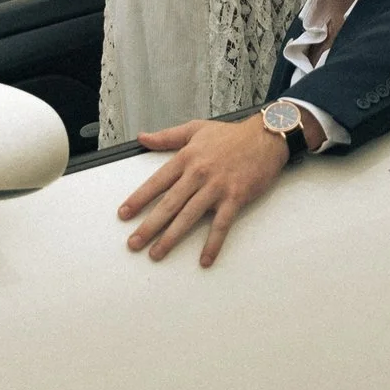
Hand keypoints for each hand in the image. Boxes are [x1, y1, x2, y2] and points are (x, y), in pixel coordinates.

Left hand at [117, 113, 293, 265]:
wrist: (265, 137)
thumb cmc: (231, 135)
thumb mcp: (195, 129)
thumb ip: (167, 137)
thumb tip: (142, 138)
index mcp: (187, 159)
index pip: (157, 182)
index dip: (138, 199)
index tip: (124, 215)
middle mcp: (198, 174)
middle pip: (169, 204)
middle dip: (149, 226)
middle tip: (133, 243)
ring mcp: (216, 188)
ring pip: (189, 217)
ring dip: (171, 237)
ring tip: (156, 253)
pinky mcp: (235, 198)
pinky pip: (221, 225)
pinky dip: (213, 244)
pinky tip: (205, 259)